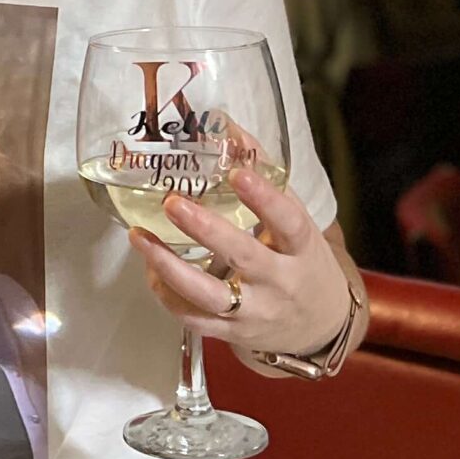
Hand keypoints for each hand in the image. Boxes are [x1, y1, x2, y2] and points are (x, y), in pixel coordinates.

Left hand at [127, 167, 351, 356]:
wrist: (319, 326)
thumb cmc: (302, 262)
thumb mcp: (297, 222)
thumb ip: (264, 176)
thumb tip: (227, 125)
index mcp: (302, 249)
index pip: (288, 222)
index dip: (264, 198)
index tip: (237, 173)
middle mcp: (280, 283)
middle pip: (244, 257)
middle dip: (206, 230)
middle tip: (173, 202)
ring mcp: (255, 312)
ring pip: (209, 295)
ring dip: (170, 267)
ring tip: (139, 237)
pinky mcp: (232, 333)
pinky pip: (193, 318)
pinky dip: (167, 294)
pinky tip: (150, 268)